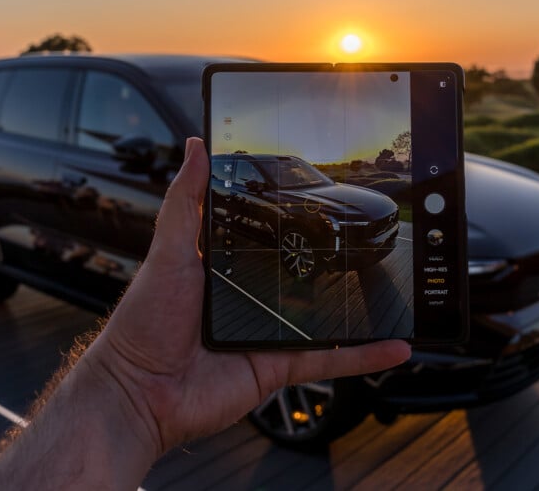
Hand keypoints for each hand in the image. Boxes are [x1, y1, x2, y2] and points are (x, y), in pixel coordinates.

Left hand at [88, 137, 410, 456]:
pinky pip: (328, 359)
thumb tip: (195, 147)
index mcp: (227, 267)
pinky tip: (395, 346)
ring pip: (327, 319)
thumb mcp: (169, 251)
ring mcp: (269, 332)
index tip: (326, 199)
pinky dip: (363, 356)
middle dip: (338, 263)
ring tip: (398, 292)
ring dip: (362, 311)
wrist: (139, 391)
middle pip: (305, 277)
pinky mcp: (279, 365)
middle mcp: (252, 298)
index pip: (269, 236)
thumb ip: (186, 201)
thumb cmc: (144, 321)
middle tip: (377, 242)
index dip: (296, 220)